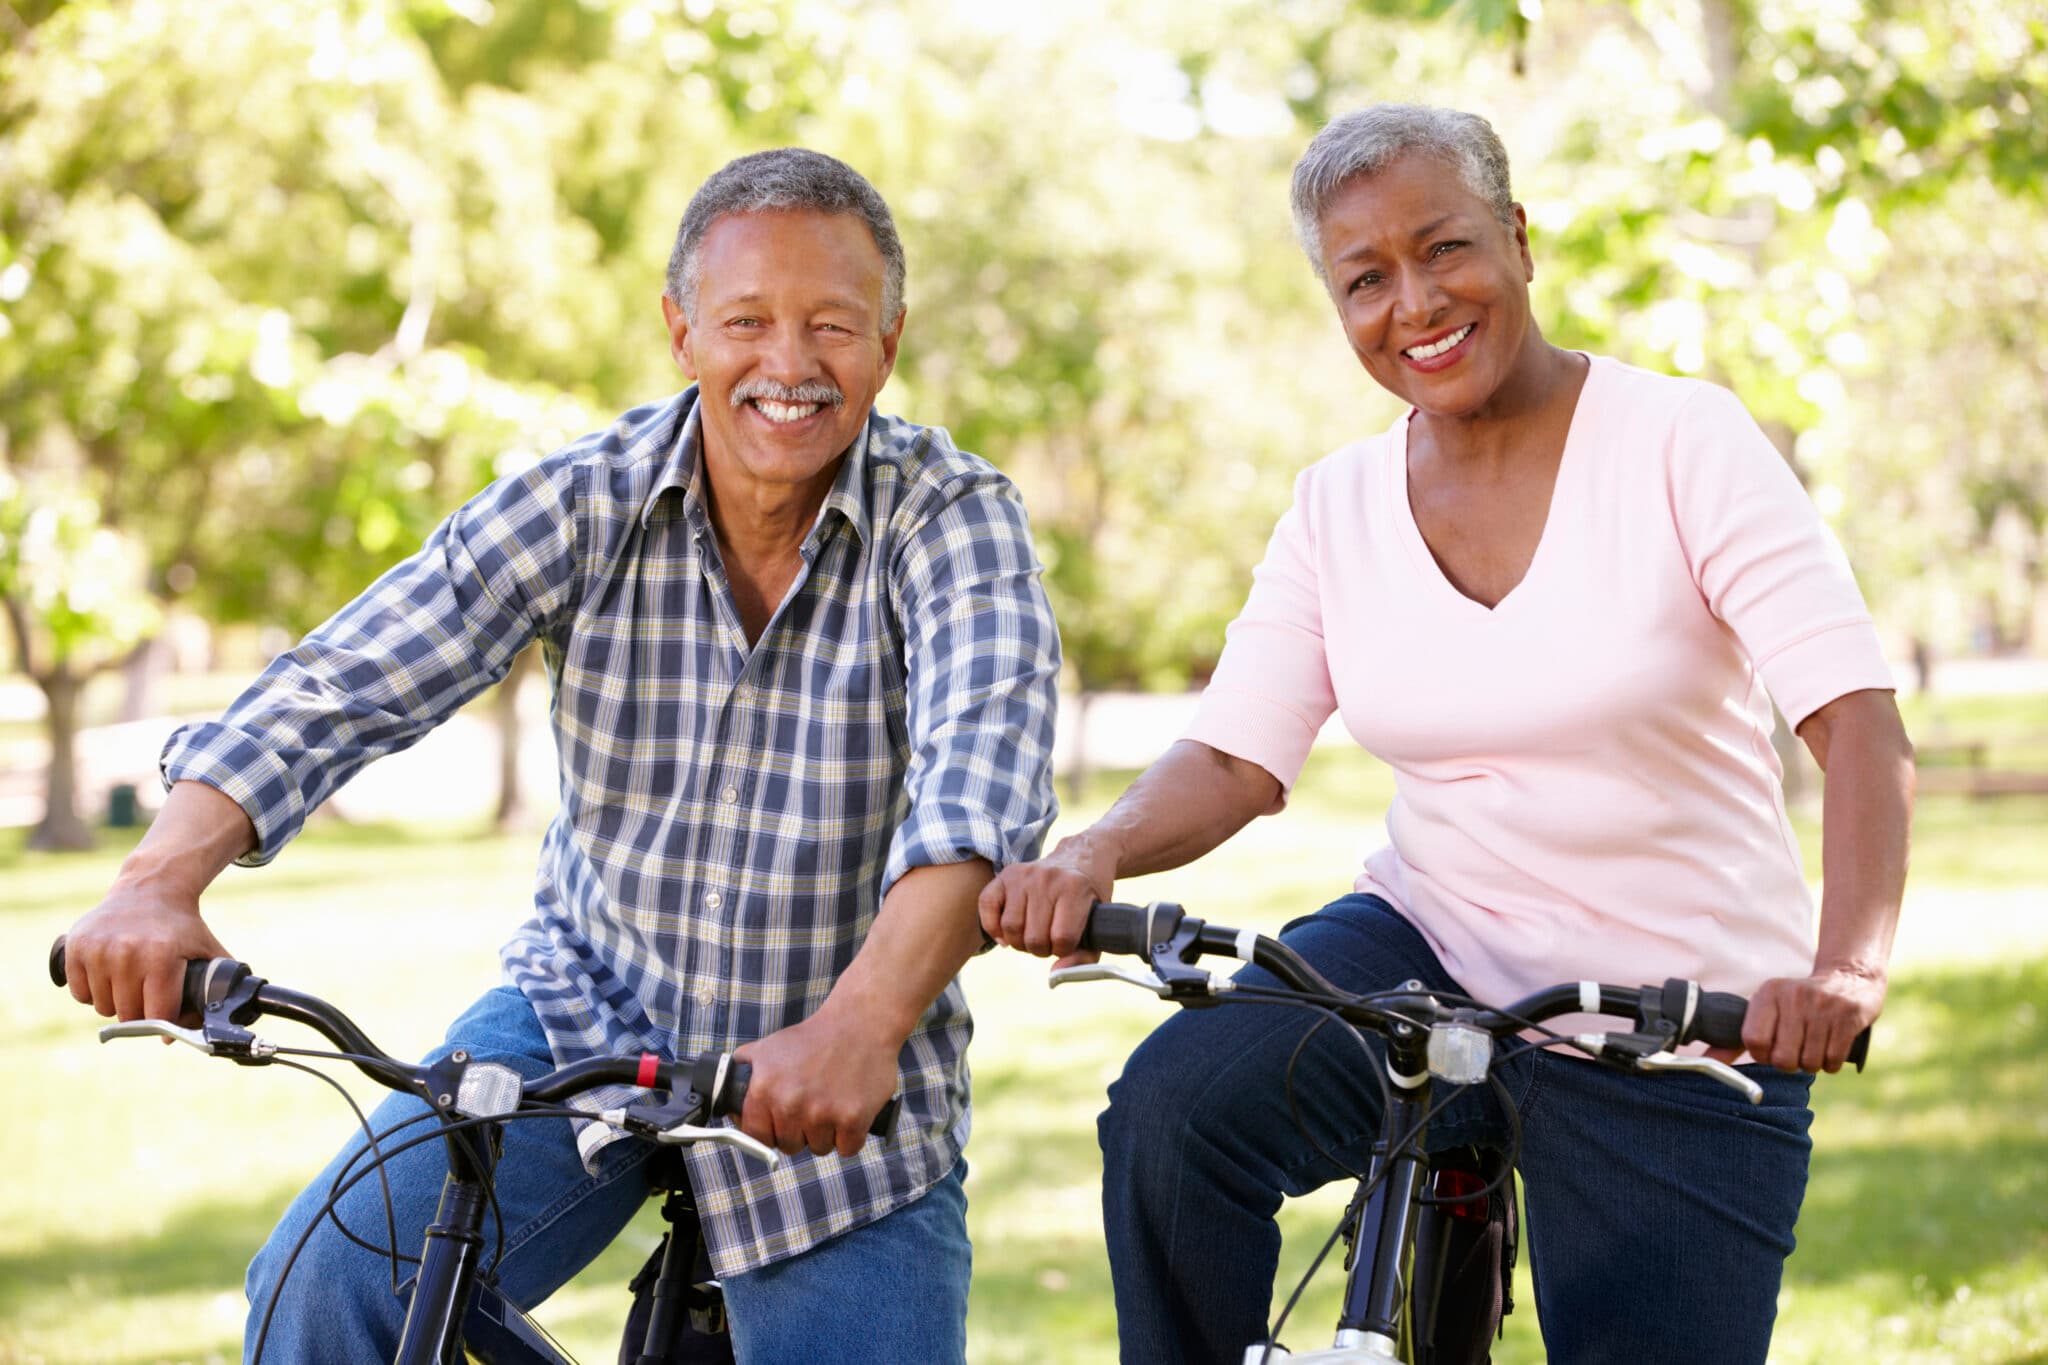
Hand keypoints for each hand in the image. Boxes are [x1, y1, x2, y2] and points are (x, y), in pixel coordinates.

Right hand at [63, 880, 229, 1024]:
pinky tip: (109, 975)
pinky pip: (80, 993)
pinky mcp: (76, 947)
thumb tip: (201, 1031)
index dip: (163, 1022)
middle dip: (140, 1013)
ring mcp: (98, 950)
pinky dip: (93, 992)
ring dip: (116, 1002)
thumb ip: (213, 990)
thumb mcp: (207, 951)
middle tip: (148, 995)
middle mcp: (127, 952)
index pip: (156, 1015)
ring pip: (102, 1007)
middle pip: (128, 1015)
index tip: (166, 1017)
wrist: (149, 889)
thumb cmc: (181, 927)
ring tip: (130, 981)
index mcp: (162, 956)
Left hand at [733, 1006, 900, 1158]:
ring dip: (828, 1133)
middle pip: (790, 1145)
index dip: (770, 1132)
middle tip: (814, 1105)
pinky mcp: (853, 1119)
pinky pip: (847, 1148)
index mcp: (765, 1089)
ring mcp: (822, 1113)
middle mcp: (790, 1104)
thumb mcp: (770, 1047)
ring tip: (834, 1102)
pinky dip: (852, 1135)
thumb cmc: (816, 1037)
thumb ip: (745, 1071)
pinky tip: (852, 1110)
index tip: (781, 1123)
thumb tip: (728, 1095)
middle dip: (801, 1131)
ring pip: (819, 1148)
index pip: (757, 1137)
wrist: (860, 1023)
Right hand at [976, 834, 1113, 965]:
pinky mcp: (1005, 874)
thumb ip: (1085, 957)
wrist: (1081, 858)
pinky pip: (986, 907)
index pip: (1061, 939)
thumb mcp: (1098, 923)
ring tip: (1031, 935)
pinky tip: (1007, 933)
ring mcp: (1024, 874)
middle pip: (1034, 938)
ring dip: (1019, 942)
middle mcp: (1047, 879)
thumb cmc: (1089, 898)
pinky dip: (993, 927)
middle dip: (1041, 949)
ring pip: (1010, 928)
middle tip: (1048, 940)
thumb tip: (1055, 975)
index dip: (1063, 950)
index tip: (1067, 942)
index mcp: (1075, 889)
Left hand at [1711, 967, 1884, 1072]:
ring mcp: (1822, 1006)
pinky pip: (1832, 1061)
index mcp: (1768, 993)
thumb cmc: (1799, 1003)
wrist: (1848, 979)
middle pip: (1782, 1058)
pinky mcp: (1848, 1017)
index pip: (1753, 1040)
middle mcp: (1793, 997)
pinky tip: (1829, 1047)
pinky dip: (1830, 1064)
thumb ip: (1737, 1038)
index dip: (1762, 1055)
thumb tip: (1708, 1061)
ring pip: (1809, 1062)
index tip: (1770, 1051)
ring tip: (1813, 1046)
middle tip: (1795, 1051)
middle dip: (1789, 1063)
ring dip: (1811, 1063)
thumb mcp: (1767, 1009)